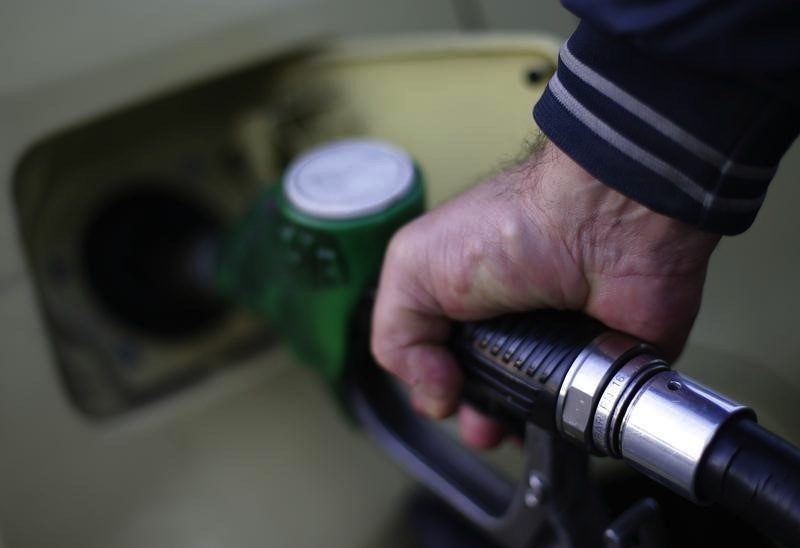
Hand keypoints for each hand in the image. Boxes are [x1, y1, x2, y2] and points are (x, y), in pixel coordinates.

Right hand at [370, 140, 720, 447]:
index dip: (435, 385)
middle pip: (487, 391)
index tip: (441, 396)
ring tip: (512, 432)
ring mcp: (561, 343)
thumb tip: (429, 391)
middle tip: (480, 427)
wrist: (596, 223)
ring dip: (521, 430)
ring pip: (536, 410)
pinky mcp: (605, 362)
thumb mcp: (413, 265)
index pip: (440, 357)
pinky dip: (575, 426)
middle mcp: (512, 321)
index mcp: (464, 298)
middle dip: (477, 417)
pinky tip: (558, 426)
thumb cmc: (512, 224)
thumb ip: (396, 331)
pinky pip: (590, 412)